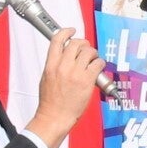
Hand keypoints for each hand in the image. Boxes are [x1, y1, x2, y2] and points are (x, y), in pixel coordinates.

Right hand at [26, 28, 103, 147]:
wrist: (54, 117)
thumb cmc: (50, 101)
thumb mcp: (46, 78)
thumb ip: (54, 65)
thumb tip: (64, 56)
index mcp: (51, 65)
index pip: (57, 40)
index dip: (66, 32)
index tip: (71, 30)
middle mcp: (63, 67)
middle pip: (76, 43)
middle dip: (84, 44)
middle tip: (86, 50)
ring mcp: (75, 73)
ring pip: (89, 51)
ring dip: (93, 54)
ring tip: (93, 60)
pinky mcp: (87, 80)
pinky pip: (98, 63)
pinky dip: (100, 63)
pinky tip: (98, 69)